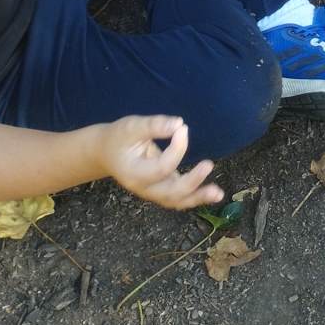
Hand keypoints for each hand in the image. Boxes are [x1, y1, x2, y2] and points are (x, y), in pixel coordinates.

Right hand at [98, 115, 224, 209]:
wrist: (106, 153)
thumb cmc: (119, 138)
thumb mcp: (131, 127)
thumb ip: (154, 125)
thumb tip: (179, 124)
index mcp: (134, 174)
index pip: (162, 167)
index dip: (177, 149)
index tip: (183, 128)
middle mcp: (144, 188)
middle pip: (170, 193)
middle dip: (191, 182)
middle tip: (208, 164)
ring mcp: (153, 191)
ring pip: (176, 201)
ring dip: (198, 197)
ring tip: (218, 194)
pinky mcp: (162, 188)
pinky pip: (180, 197)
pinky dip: (196, 196)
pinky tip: (214, 194)